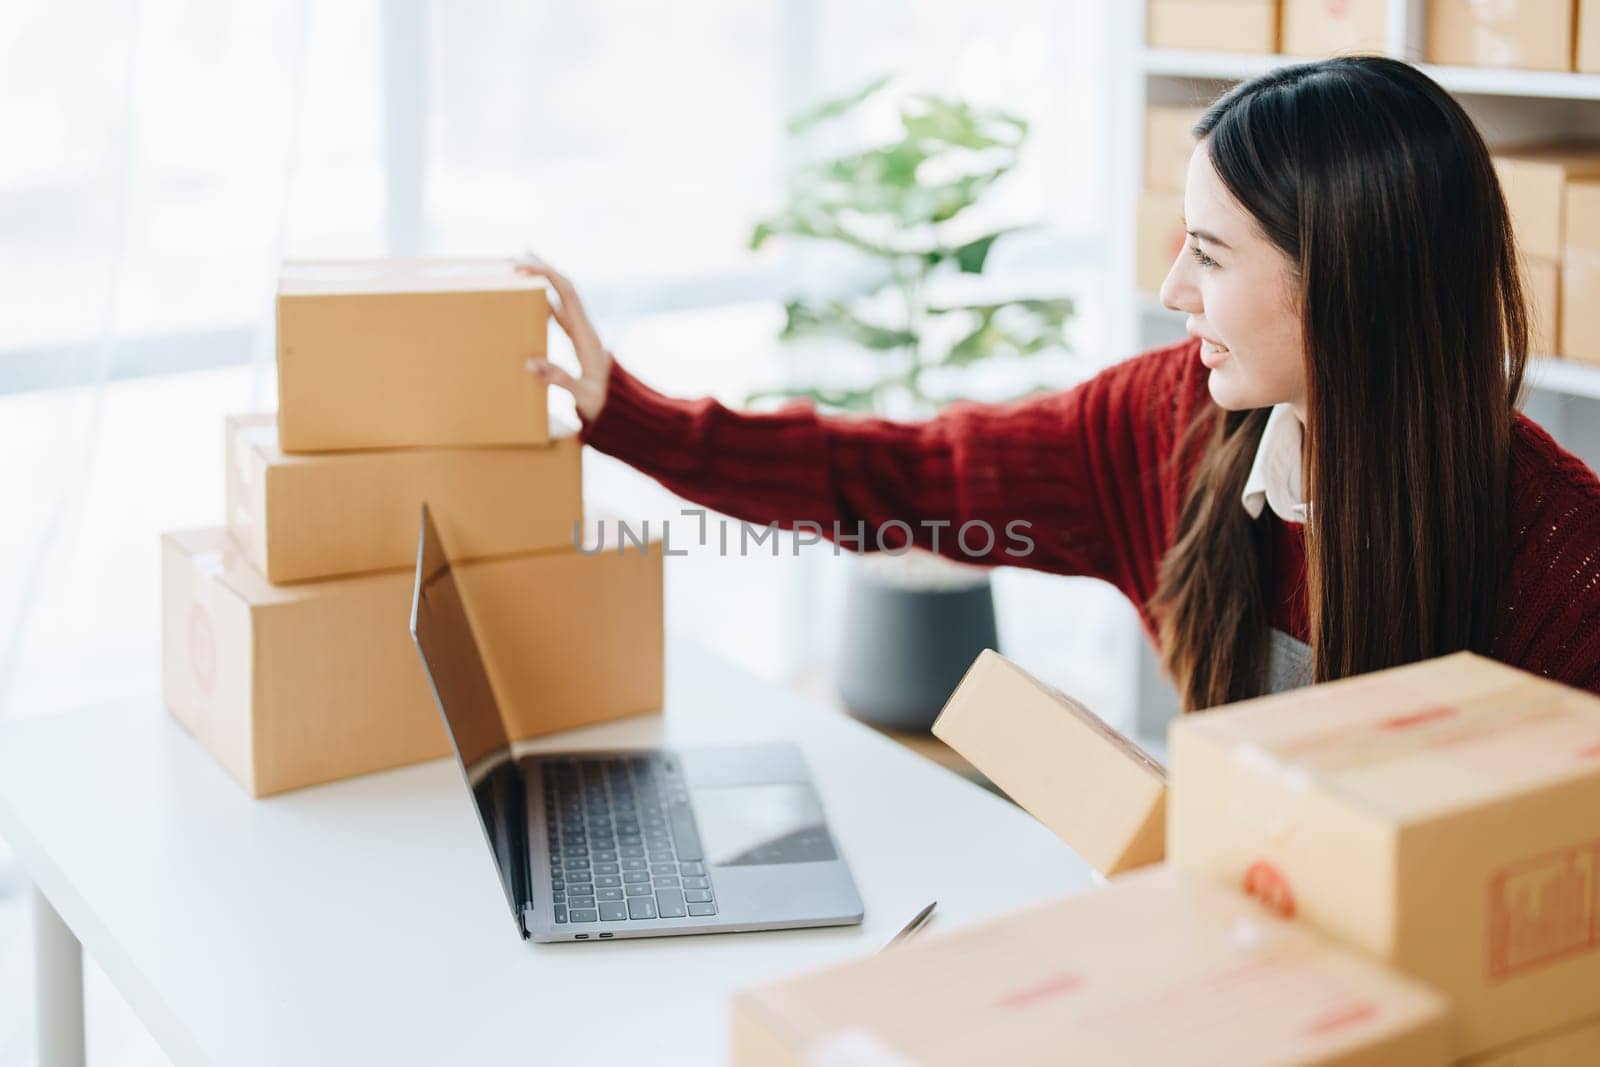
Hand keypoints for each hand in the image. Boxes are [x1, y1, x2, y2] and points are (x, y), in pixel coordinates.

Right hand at [514, 254, 612, 422]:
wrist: (621, 410)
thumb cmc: (603, 404)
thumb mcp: (583, 394)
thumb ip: (560, 379)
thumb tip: (531, 363)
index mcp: (585, 333)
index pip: (566, 293)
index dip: (547, 275)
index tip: (524, 267)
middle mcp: (584, 327)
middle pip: (565, 288)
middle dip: (544, 269)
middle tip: (519, 256)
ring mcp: (582, 332)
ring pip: (562, 298)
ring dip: (545, 282)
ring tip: (523, 270)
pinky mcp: (578, 340)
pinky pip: (560, 314)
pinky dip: (546, 301)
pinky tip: (534, 300)